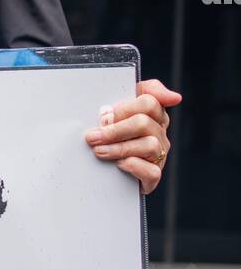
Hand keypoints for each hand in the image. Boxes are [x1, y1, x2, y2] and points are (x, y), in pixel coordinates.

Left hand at [84, 77, 181, 195]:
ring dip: (119, 148)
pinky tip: (118, 164)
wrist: (108, 171)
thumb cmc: (113, 136)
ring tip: (99, 151)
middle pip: (144, 124)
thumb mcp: (120, 110)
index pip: (149, 103)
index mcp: (154, 115)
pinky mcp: (153, 176)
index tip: (104, 117)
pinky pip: (151, 171)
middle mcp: (160, 134)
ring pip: (149, 146)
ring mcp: (159, 156)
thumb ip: (140, 92)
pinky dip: (134, 166)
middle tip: (93, 137)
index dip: (124, 109)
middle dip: (115, 130)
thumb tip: (175, 97)